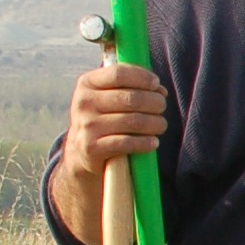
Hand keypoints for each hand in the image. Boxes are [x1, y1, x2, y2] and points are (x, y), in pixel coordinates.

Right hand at [54, 63, 165, 244]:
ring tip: (158, 130)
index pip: (119, 71)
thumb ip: (126, 88)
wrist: (82, 172)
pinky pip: (125, 142)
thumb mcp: (110, 106)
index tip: (158, 87)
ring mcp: (83, 128)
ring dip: (153, 124)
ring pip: (131, 118)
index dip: (144, 78)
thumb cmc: (106, 133)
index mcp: (86, 85)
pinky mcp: (90, 152)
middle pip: (131, 96)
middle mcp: (81, 104)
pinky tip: (151, 147)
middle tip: (162, 112)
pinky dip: (143, 143)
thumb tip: (154, 74)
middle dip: (154, 104)